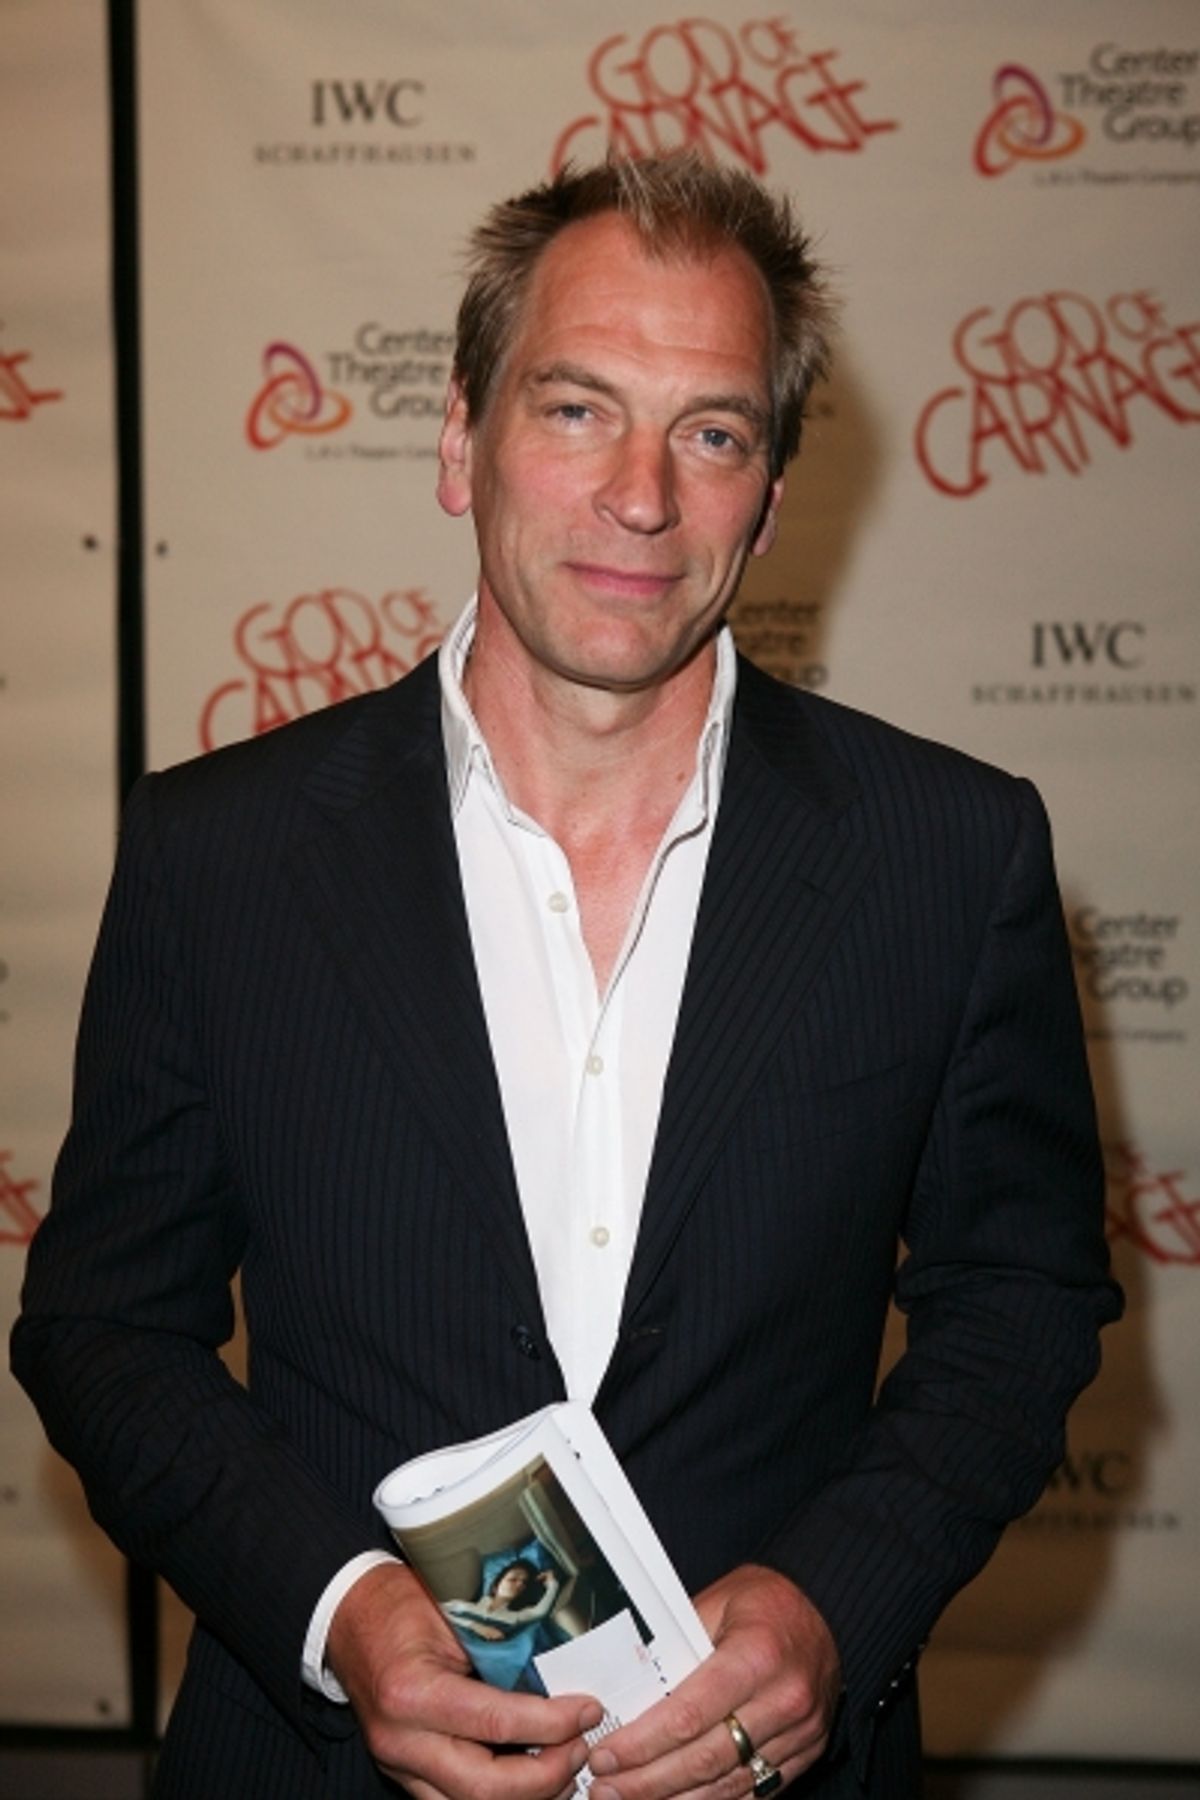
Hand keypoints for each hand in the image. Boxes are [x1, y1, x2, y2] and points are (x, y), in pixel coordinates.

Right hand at [327, 1561, 601, 1799]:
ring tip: (566, 1766)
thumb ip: (499, 1644)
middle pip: (486, 1789)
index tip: (588, 1711)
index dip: (552, 1723)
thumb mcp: (451, 1609)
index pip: (495, 1723)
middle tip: (581, 1747)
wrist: (349, 1618)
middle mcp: (401, 1741)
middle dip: (547, 1776)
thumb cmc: (400, 1603)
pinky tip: (533, 1778)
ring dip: (530, 1796)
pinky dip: (502, 1797)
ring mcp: (401, 1766)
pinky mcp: (406, 1776)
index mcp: (411, 1693)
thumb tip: (562, 1667)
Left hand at [586, 1564, 840, 1799]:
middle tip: (606, 1787)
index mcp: (758, 1654)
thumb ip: (675, 1646)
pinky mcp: (805, 1753)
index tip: (608, 1754)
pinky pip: (753, 1791)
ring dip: (674, 1799)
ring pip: (727, 1784)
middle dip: (648, 1780)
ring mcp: (800, 1733)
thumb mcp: (715, 1604)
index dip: (643, 1742)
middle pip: (705, 1758)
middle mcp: (784, 1699)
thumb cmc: (763, 1602)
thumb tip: (625, 1683)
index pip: (690, 1713)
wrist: (822, 1610)